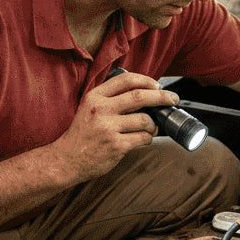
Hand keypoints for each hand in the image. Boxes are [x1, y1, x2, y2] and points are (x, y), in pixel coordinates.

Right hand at [52, 70, 179, 180]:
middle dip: (161, 97)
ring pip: (144, 119)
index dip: (147, 80)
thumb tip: (144, 92)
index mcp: (95, 97)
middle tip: (172, 99)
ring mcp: (108, 128)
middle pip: (140, 96)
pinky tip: (144, 139)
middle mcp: (101, 109)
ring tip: (151, 127)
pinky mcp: (116, 145)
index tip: (158, 85)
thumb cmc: (82, 134)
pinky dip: (148, 138)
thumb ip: (110, 98)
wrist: (66, 160)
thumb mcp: (89, 108)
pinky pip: (142, 138)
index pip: (126, 80)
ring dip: (154, 124)